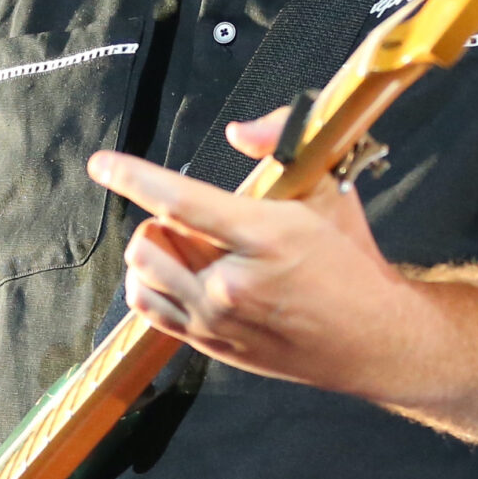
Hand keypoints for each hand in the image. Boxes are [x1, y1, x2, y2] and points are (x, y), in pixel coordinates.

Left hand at [88, 111, 427, 398]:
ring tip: (195, 251)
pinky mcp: (212, 347)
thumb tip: (239, 131)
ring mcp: (218, 323)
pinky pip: (150, 310)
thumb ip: (281, 144)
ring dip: (156, 254)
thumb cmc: (352, 263)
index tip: (102, 164)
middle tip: (198, 223)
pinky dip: (154, 286)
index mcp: (264, 237)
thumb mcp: (328, 189)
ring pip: (143, 276)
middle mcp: (232, 285)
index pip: (180, 200)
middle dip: (160, 222)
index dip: (133, 177)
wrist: (375, 340)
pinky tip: (184, 277)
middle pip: (149, 241)